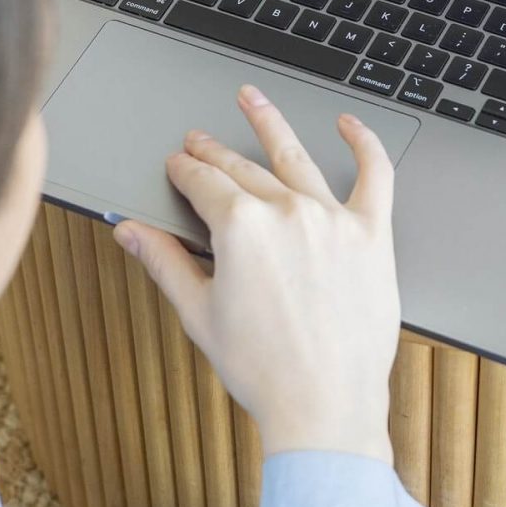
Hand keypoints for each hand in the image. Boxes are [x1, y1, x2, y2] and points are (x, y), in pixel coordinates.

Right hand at [112, 84, 397, 464]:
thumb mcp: (199, 314)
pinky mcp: (371, 234)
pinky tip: (350, 125)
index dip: (184, 170)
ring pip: (296, 156)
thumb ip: (164, 262)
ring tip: (252, 99)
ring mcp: (332, 218)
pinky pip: (375, 175)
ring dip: (269, 122)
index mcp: (240, 228)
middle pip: (242, 167)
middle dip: (214, 151)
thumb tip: (130, 232)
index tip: (176, 164)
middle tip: (199, 141)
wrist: (324, 407)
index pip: (202, 182)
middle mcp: (287, 211)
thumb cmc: (263, 370)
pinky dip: (364, 144)